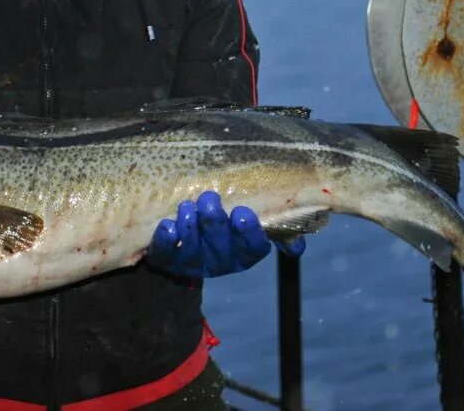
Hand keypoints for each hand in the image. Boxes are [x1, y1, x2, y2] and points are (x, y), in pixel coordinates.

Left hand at [147, 191, 304, 278]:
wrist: (186, 244)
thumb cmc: (226, 225)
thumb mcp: (251, 225)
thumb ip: (277, 230)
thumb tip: (298, 246)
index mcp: (244, 253)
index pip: (253, 248)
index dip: (248, 233)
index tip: (241, 212)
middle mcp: (220, 262)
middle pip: (221, 248)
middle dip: (214, 223)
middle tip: (209, 199)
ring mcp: (193, 264)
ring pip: (193, 251)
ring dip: (190, 228)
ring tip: (187, 207)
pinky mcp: (167, 261)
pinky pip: (165, 255)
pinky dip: (165, 240)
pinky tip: (167, 225)